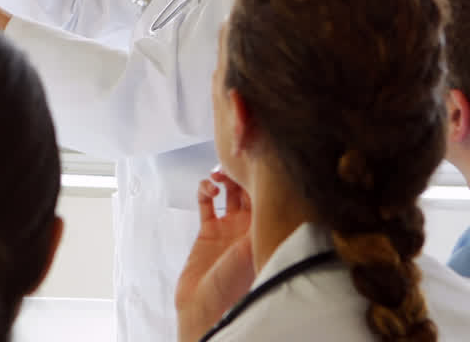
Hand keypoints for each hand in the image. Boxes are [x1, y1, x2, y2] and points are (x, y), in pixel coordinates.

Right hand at [175, 171, 255, 341]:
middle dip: (242, 175)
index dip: (263, 180)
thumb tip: (265, 202)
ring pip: (228, 192)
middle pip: (249, 191)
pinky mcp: (208, 230)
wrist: (202, 306)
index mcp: (262, 232)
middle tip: (234, 163)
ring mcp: (228, 227)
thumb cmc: (229, 288)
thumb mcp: (246, 256)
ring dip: (223, 178)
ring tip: (218, 175)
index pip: (268, 198)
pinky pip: (206, 202)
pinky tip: (206, 188)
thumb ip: (253, 231)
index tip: (257, 163)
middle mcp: (247, 227)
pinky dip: (205, 190)